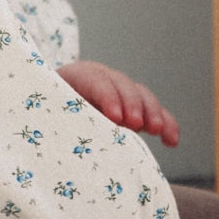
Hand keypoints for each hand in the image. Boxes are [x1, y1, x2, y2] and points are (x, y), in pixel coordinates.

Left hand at [56, 60, 179, 146]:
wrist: (50, 119)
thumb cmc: (46, 119)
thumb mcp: (49, 116)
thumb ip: (63, 121)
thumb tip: (72, 135)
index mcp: (76, 77)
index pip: (96, 80)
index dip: (108, 97)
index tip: (115, 118)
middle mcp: (103, 80)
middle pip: (123, 84)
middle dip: (132, 104)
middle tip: (135, 125)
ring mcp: (122, 93)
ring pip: (142, 96)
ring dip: (153, 113)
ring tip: (157, 131)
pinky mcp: (135, 110)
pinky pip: (155, 113)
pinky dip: (166, 124)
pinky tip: (172, 141)